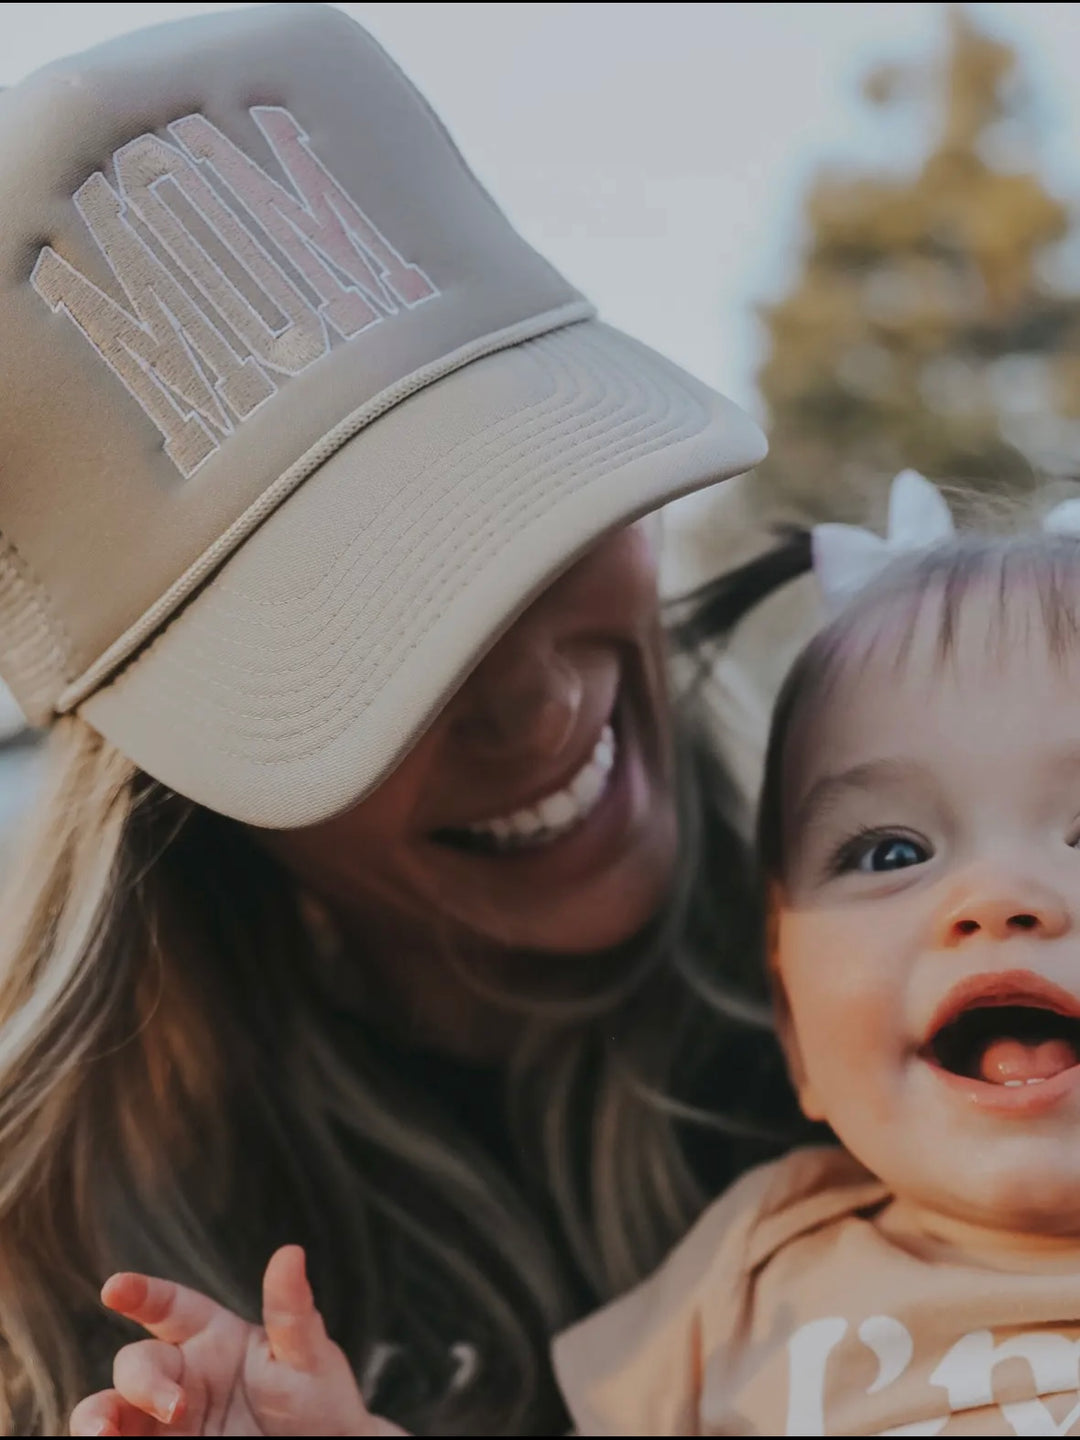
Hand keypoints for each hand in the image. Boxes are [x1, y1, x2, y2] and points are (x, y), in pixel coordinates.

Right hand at [69, 1245, 406, 1436]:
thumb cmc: (316, 1399)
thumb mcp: (307, 1356)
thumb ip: (291, 1312)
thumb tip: (291, 1252)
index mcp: (211, 1335)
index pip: (167, 1305)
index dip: (140, 1292)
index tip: (115, 1287)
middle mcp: (179, 1373)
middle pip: (136, 1363)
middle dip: (143, 1382)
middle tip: (175, 1408)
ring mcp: (164, 1420)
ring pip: (109, 1408)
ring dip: (96, 1418)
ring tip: (101, 1436)